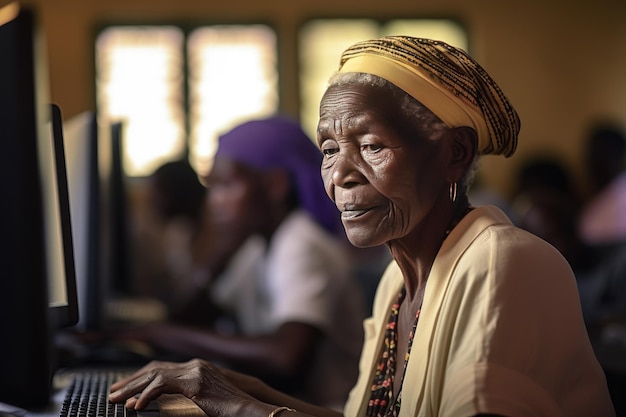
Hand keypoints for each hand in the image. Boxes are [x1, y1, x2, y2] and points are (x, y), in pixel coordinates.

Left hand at [109, 359, 263, 415]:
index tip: (123, 389)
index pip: (160, 367)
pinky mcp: (196, 382)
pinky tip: (137, 407)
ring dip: (133, 388)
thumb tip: (156, 399)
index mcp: (197, 367)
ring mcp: (196, 371)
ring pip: (154, 374)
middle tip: (112, 394)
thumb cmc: (230, 410)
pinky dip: (147, 395)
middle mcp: (195, 365)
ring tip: (117, 401)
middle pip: (154, 368)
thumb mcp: (203, 400)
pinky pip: (164, 385)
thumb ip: (184, 395)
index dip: (139, 378)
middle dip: (130, 381)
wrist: (249, 411)